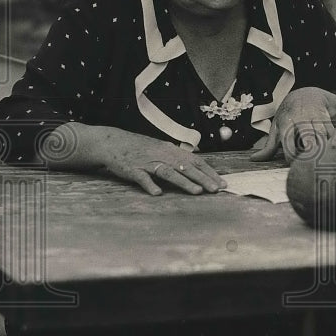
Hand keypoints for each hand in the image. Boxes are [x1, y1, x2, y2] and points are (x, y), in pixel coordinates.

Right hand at [43, 124, 226, 196]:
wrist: (113, 142)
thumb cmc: (141, 148)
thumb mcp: (162, 150)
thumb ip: (178, 158)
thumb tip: (197, 167)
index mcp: (172, 151)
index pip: (195, 161)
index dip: (209, 172)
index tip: (222, 183)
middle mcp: (163, 155)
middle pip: (186, 167)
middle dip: (203, 178)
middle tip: (217, 189)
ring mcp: (148, 162)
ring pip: (169, 172)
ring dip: (184, 182)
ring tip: (197, 192)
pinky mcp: (132, 170)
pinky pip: (142, 178)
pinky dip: (150, 185)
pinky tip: (158, 193)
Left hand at [250, 87, 335, 161]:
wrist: (306, 95)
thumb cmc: (289, 115)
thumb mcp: (277, 128)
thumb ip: (268, 146)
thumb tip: (254, 159)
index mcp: (287, 124)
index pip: (288, 142)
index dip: (291, 156)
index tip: (293, 165)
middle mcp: (302, 120)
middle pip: (308, 138)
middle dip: (310, 152)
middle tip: (310, 164)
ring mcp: (316, 119)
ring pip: (322, 136)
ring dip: (322, 149)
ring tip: (321, 160)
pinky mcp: (327, 120)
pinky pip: (332, 134)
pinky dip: (331, 143)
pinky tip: (329, 152)